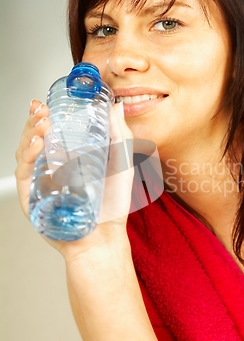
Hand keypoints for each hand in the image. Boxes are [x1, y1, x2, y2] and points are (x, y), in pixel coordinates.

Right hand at [15, 99, 134, 261]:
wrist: (105, 238)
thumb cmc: (113, 205)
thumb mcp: (122, 164)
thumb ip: (121, 134)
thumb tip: (117, 106)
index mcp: (68, 158)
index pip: (49, 132)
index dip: (42, 116)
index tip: (45, 102)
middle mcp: (51, 168)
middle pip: (33, 139)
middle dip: (34, 121)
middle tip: (42, 110)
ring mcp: (41, 182)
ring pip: (24, 152)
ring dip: (29, 134)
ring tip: (42, 123)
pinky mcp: (33, 198)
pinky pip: (25, 174)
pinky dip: (28, 157)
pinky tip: (38, 144)